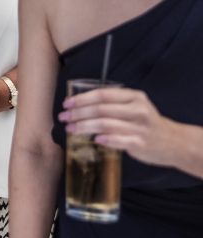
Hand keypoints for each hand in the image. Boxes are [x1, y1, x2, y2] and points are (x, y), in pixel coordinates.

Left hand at [59, 87, 188, 169]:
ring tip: (70, 129)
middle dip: (78, 113)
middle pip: (100, 109)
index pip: (102, 94)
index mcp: (134, 97)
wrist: (172, 141)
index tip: (66, 104)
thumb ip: (113, 102)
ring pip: (105, 124)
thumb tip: (79, 104)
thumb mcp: (135, 105)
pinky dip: (103, 139)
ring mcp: (140, 127)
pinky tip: (93, 139)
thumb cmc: (145, 122)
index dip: (82, 99)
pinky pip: (117, 140)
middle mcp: (138, 110)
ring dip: (84, 126)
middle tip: (64, 118)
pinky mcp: (140, 143)